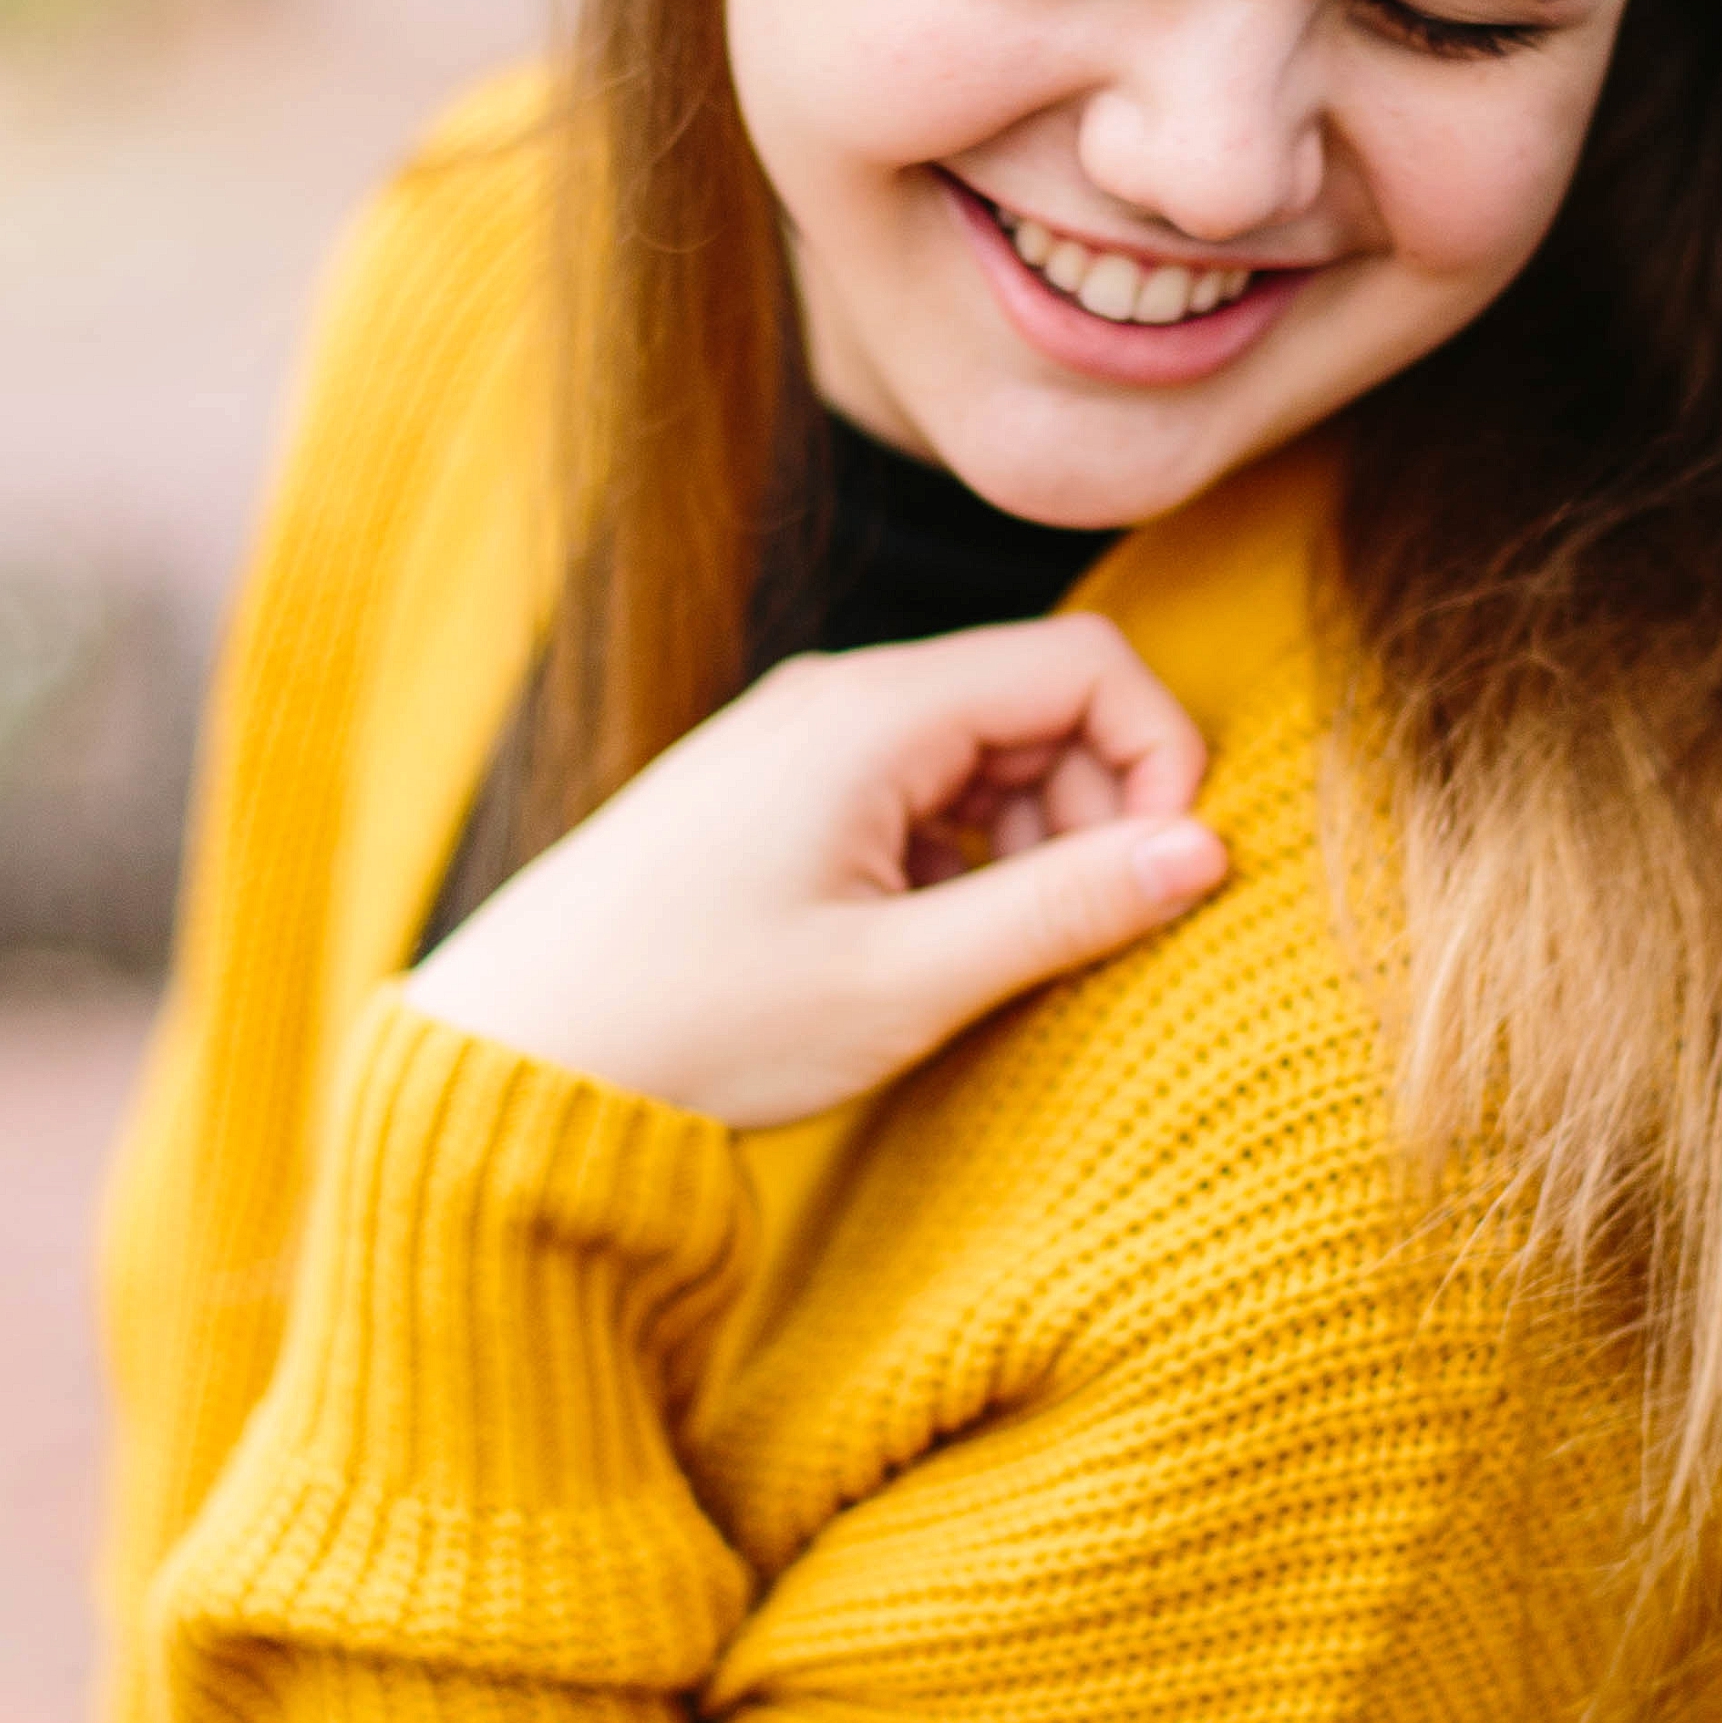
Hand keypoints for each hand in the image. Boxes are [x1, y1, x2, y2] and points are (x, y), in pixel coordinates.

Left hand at [406, 615, 1228, 1127]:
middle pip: (1039, 701)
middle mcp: (836, 696)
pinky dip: (957, 855)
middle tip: (1078, 932)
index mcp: (872, 712)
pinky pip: (914, 787)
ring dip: (1029, 840)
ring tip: (988, 954)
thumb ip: (1064, 910)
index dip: (1160, 758)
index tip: (1168, 874)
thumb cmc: (696, 1024)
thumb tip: (1206, 852)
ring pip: (981, 749)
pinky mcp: (775, 792)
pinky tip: (922, 946)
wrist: (515, 1059)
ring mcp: (799, 740)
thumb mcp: (904, 981)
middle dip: (1097, 807)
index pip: (1087, 663)